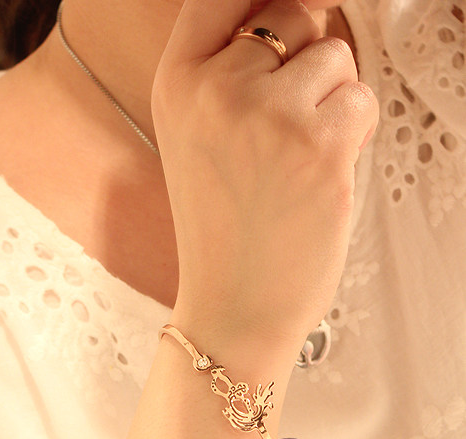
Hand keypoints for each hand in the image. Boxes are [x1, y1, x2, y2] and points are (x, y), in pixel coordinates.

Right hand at [151, 0, 378, 352]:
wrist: (232, 306)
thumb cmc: (222, 229)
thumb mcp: (198, 139)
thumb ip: (230, 72)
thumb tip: (303, 14)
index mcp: (178, 84)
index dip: (266, 2)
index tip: (288, 31)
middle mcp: (218, 88)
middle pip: (293, 16)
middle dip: (307, 61)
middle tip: (290, 123)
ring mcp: (269, 116)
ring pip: (335, 57)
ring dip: (333, 102)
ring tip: (301, 158)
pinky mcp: (319, 148)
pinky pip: (362, 100)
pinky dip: (355, 134)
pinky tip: (322, 175)